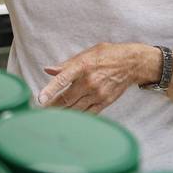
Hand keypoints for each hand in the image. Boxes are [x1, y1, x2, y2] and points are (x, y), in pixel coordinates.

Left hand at [37, 42, 160, 113]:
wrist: (131, 64)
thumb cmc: (106, 56)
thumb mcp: (85, 54)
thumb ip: (65, 64)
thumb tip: (48, 69)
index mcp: (82, 66)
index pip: (62, 79)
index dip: (50, 89)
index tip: (40, 99)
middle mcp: (89, 82)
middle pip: (66, 99)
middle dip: (52, 106)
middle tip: (41, 111)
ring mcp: (98, 93)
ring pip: (76, 108)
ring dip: (62, 113)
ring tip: (51, 117)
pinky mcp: (104, 102)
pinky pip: (88, 113)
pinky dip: (78, 117)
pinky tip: (69, 119)